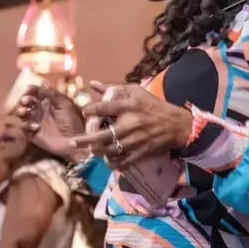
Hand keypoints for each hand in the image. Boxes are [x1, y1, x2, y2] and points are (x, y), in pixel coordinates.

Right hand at [14, 86, 86, 159]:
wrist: (74, 142)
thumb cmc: (72, 122)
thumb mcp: (65, 104)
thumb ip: (52, 94)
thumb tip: (40, 84)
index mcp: (48, 102)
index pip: (36, 93)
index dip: (31, 90)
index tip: (28, 89)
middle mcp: (40, 111)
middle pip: (26, 102)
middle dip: (24, 100)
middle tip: (25, 101)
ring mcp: (35, 122)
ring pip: (22, 113)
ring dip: (21, 111)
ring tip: (25, 112)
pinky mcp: (33, 133)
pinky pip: (24, 127)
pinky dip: (27, 125)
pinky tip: (36, 127)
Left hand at [72, 84, 192, 167]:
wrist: (177, 125)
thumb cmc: (154, 106)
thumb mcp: (135, 91)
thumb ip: (113, 88)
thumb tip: (92, 84)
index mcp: (128, 106)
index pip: (103, 108)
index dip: (90, 110)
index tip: (85, 112)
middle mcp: (129, 124)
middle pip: (101, 136)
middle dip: (84, 140)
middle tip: (72, 143)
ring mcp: (134, 141)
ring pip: (109, 151)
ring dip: (98, 152)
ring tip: (93, 150)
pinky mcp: (140, 153)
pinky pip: (122, 162)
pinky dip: (113, 163)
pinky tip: (109, 160)